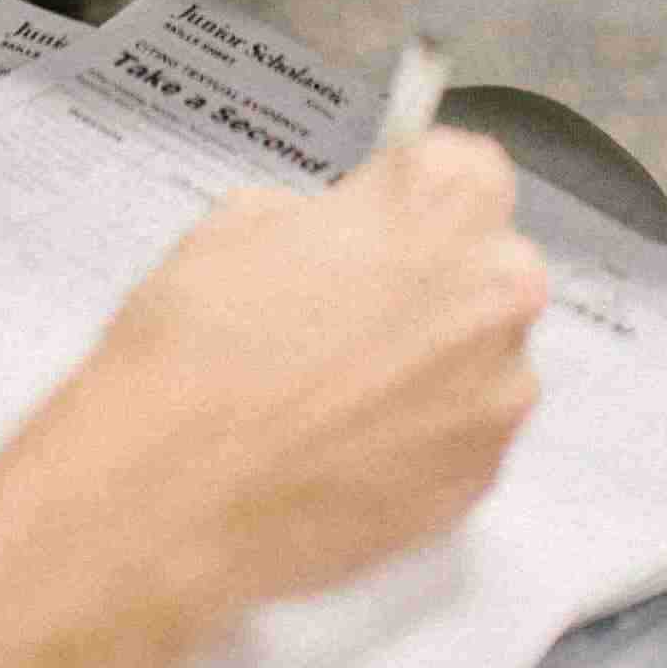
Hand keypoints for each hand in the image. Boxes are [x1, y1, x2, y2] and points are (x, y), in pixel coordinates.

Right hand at [61, 134, 550, 626]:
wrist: (170, 497)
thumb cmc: (194, 361)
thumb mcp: (239, 224)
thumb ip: (323, 219)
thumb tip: (336, 242)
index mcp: (440, 206)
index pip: (469, 170)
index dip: (412, 199)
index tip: (381, 220)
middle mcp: (491, 293)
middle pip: (487, 266)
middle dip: (429, 282)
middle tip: (346, 311)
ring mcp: (496, 393)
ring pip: (480, 356)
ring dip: (430, 363)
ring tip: (336, 390)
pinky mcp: (480, 476)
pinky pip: (465, 434)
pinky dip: (422, 434)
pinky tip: (344, 443)